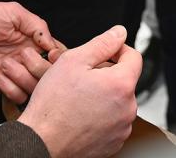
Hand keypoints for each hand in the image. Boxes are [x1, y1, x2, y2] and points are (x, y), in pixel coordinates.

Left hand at [0, 2, 62, 103]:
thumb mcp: (14, 13)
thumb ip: (37, 26)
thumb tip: (51, 44)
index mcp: (34, 43)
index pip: (56, 56)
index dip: (56, 60)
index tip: (49, 55)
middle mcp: (27, 60)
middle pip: (47, 76)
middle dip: (38, 69)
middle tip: (23, 56)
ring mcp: (15, 73)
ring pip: (33, 88)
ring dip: (21, 78)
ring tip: (6, 64)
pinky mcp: (1, 85)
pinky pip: (15, 95)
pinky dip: (10, 88)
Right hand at [18, 25, 138, 157]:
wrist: (41, 141)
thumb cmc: (53, 105)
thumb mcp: (73, 61)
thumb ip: (102, 44)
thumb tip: (118, 33)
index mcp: (121, 85)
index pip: (134, 57)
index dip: (118, 49)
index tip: (104, 52)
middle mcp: (128, 109)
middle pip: (124, 80)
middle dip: (107, 74)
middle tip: (82, 77)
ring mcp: (122, 128)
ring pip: (118, 101)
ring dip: (104, 95)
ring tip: (79, 97)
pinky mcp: (114, 142)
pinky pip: (113, 120)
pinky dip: (101, 114)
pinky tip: (81, 113)